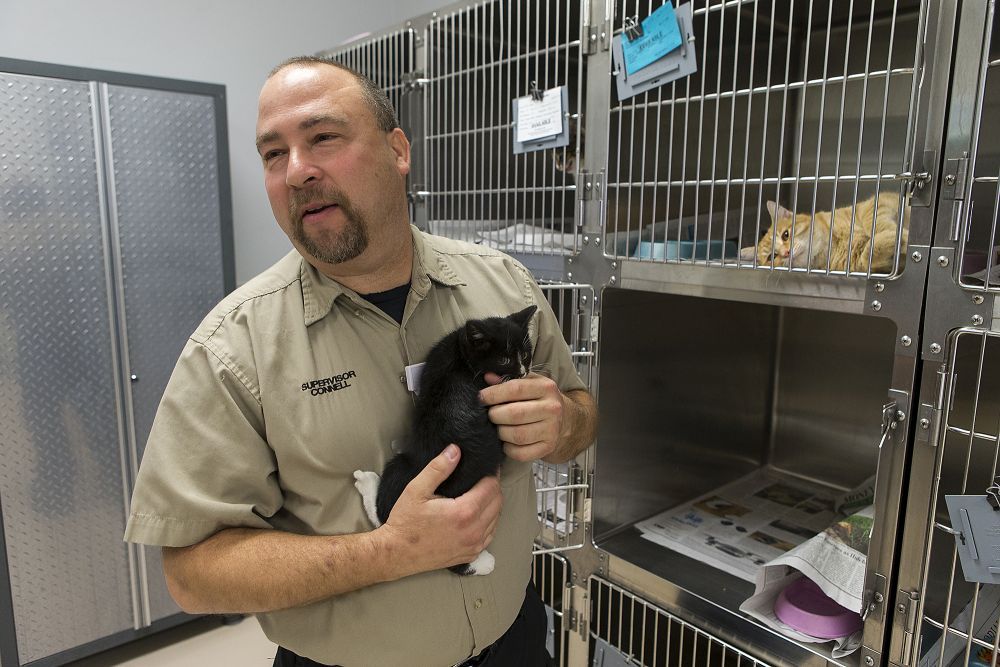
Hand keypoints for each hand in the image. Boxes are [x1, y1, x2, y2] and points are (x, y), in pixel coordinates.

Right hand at [379, 445, 502, 574]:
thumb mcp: (417, 490)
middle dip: (493, 487)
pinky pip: (489, 535)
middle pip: (497, 502)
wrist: (397, 554)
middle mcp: (473, 530)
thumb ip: (438, 468)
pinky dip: (488, 522)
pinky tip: (477, 515)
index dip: (491, 474)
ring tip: (479, 494)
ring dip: (492, 505)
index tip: (486, 467)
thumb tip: (455, 451)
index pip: (491, 487)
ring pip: (496, 519)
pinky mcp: (470, 554)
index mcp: (463, 512)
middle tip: (482, 479)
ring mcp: (473, 545)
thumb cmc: (405, 523)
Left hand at [480, 372, 565, 461]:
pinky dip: (508, 449)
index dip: (493, 394)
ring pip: (516, 435)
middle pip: (514, 414)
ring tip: (499, 427)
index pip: (515, 389)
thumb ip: (509, 380)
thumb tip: (487, 377)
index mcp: (546, 387)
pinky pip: (521, 453)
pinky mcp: (548, 447)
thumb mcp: (531, 384)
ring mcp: (551, 430)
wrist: (568, 421)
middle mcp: (552, 408)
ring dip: (501, 432)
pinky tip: (508, 441)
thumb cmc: (542, 400)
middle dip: (495, 415)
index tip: (481, 398)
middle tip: (491, 415)